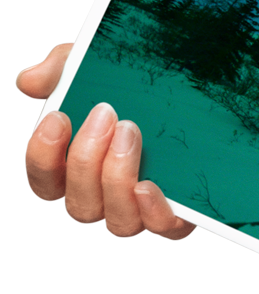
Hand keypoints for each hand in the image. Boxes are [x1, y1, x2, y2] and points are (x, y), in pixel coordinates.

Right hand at [19, 54, 195, 240]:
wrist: (191, 87)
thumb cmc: (131, 82)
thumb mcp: (95, 66)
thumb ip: (62, 70)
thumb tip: (32, 82)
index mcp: (76, 171)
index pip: (46, 181)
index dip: (44, 155)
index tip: (58, 117)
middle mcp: (105, 196)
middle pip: (81, 203)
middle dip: (86, 159)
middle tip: (106, 114)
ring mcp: (140, 207)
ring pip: (117, 220)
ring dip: (116, 178)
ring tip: (130, 132)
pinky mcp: (177, 209)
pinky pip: (163, 228)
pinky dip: (155, 212)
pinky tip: (150, 185)